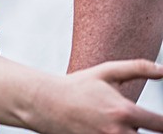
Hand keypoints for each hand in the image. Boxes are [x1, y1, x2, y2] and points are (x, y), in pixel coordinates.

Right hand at [29, 60, 162, 132]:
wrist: (45, 103)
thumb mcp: (106, 72)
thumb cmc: (76, 87)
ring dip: (127, 133)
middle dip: (141, 129)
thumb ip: (137, 68)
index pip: (161, 125)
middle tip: (127, 118)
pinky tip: (101, 126)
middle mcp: (118, 131)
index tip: (161, 121)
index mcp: (124, 111)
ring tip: (112, 122)